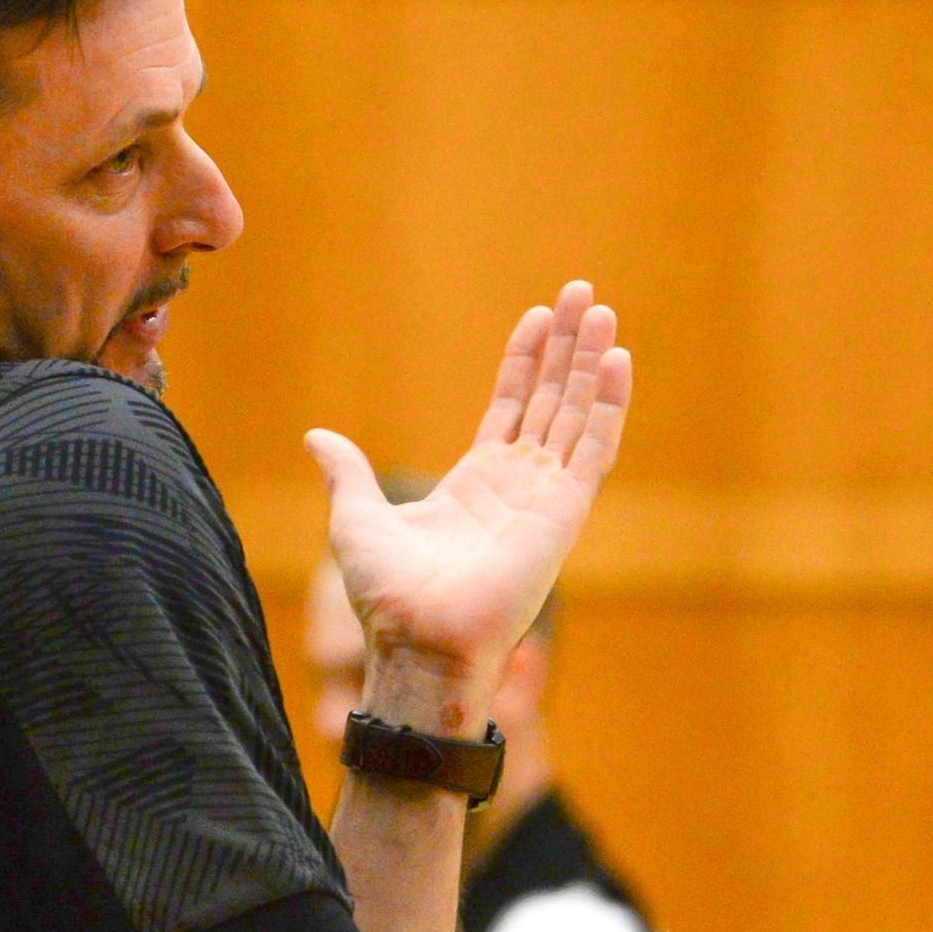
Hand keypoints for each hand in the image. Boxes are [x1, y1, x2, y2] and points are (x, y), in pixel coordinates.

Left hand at [305, 280, 632, 683]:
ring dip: (591, 363)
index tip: (538, 316)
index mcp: (475, 484)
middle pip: (550, 399)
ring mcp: (545, 496)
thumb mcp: (356, 517)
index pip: (510, 407)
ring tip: (603, 310)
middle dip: (567, 347)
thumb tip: (317, 437)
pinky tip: (615, 361)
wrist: (418, 638)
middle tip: (583, 293)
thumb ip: (348, 472)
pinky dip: (607, 405)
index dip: (525, 361)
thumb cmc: (388, 595)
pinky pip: (593, 448)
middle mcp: (517, 485)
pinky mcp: (564, 511)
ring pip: (576, 413)